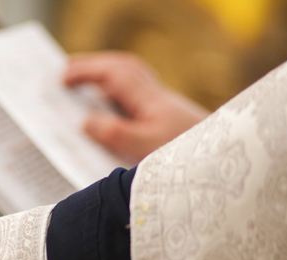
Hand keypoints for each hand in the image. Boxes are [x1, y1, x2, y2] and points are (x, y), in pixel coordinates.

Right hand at [65, 52, 209, 162]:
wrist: (225, 166)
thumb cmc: (188, 159)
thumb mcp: (146, 150)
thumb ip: (115, 134)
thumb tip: (86, 121)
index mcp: (151, 101)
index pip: (114, 74)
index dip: (86, 72)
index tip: (61, 78)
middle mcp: (158, 98)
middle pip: (123, 68)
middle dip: (92, 66)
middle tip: (65, 71)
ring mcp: (165, 107)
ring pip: (132, 79)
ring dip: (105, 76)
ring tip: (81, 85)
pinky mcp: (169, 120)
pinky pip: (137, 95)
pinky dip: (117, 93)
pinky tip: (109, 108)